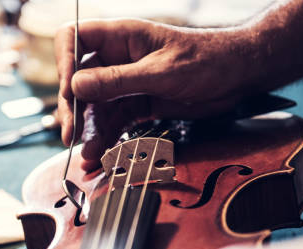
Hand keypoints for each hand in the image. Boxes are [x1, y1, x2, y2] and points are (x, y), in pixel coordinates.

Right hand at [55, 19, 256, 169]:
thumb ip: (118, 80)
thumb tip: (76, 85)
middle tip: (72, 136)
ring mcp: (125, 83)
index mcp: (121, 37)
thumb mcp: (161, 72)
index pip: (73, 38)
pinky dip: (105, 138)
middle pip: (78, 80)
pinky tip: (99, 155)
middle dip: (74, 109)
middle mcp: (117, 58)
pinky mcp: (137, 103)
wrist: (238, 76)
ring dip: (89, 132)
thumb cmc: (207, 60)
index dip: (64, 63)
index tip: (69, 93)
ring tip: (88, 156)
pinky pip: (113, 121)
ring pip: (95, 107)